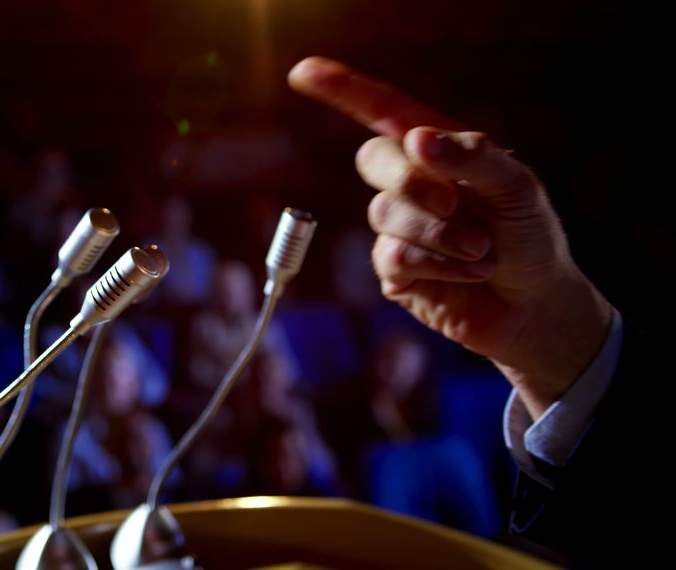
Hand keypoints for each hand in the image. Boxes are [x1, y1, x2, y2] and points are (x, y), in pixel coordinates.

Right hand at [288, 57, 612, 418]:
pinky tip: (467, 274)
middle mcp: (410, 184)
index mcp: (436, 150)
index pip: (382, 111)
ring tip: (481, 252)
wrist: (535, 304)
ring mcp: (396, 228)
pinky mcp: (393, 271)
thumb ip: (473, 158)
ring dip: (440, 234)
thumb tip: (415, 139)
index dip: (341, 89)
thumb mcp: (518, 188)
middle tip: (457, 204)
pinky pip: (394, 257)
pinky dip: (438, 265)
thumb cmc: (530, 236)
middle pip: (373, 160)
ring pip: (385, 214)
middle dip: (413, 182)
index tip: (301, 72)